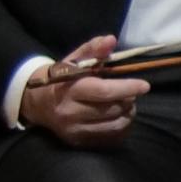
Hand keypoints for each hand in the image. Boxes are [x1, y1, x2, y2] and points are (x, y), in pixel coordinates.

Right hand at [22, 36, 146, 146]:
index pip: (104, 91)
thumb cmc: (61, 78)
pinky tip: (117, 117)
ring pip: (116, 125)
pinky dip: (121, 127)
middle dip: (128, 99)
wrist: (36, 103)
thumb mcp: (74, 60)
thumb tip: (111, 40)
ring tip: (125, 104)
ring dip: (127, 114)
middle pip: (113, 109)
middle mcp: (70, 113)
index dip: (127, 88)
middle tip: (129, 93)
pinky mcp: (79, 142)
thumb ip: (93, 50)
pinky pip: (112, 138)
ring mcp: (74, 130)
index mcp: (69, 89)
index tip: (144, 86)